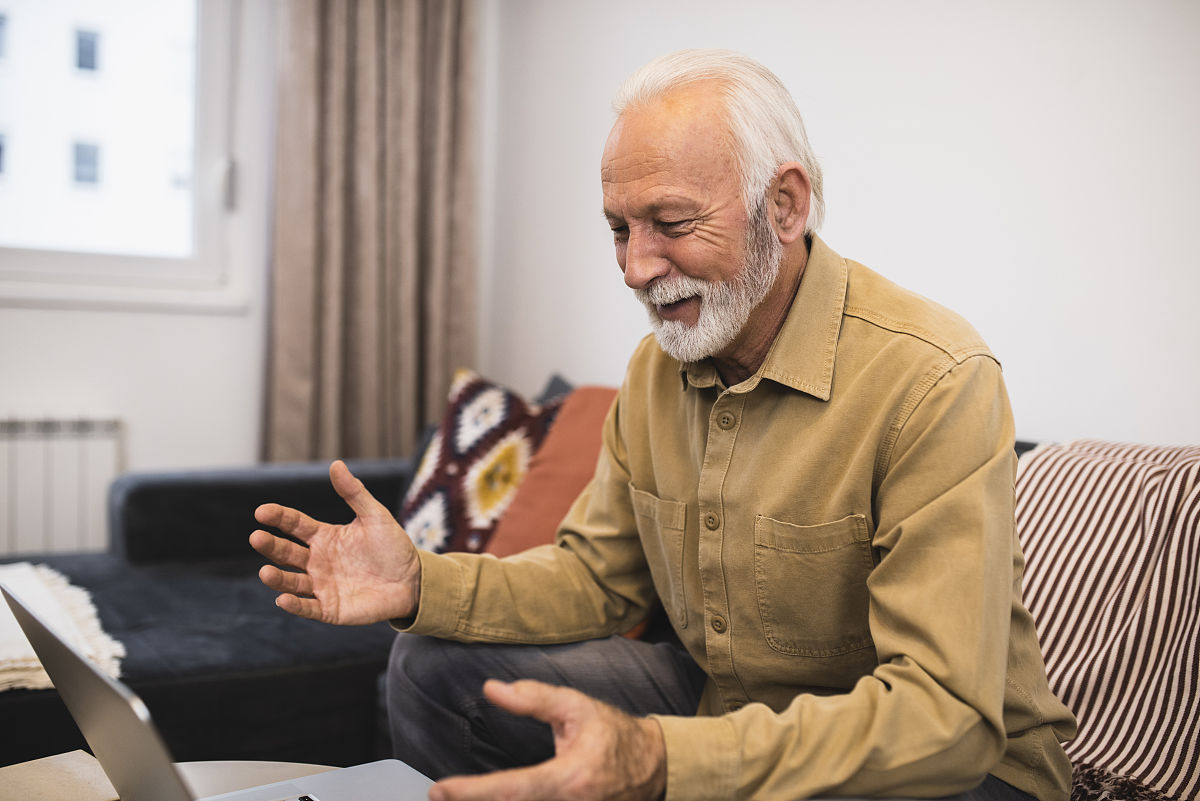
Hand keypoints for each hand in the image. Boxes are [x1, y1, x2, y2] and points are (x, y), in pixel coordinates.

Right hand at [250, 460, 420, 624]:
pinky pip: (308, 608)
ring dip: (277, 578)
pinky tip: (283, 599)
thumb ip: (354, 493)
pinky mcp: (330, 609)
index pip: (295, 525)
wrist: (414, 581)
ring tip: (265, 572)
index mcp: (324, 537)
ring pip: (292, 582)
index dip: (279, 517)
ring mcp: (322, 585)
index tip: (262, 512)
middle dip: (270, 546)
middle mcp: (317, 561)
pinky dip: (295, 605)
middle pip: (287, 552)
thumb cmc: (393, 547)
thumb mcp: (375, 516)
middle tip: (256, 537)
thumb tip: (335, 464)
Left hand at [431, 680, 666, 800]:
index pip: (512, 789)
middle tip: (439, 796)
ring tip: (459, 799)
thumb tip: (493, 689)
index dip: (473, 792)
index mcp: (570, 779)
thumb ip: (534, 698)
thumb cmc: (613, 735)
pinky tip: (492, 800)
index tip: (441, 790)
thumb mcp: (576, 707)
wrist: (652, 767)